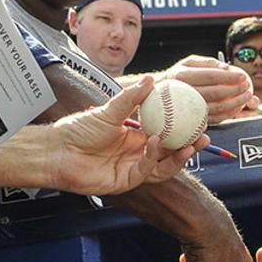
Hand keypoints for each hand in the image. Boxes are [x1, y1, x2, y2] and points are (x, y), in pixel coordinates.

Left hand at [45, 77, 197, 193]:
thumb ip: (131, 99)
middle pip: (171, 152)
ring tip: (191, 144)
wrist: (58, 151)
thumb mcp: (108, 111)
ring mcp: (133, 168)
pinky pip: (146, 171)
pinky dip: (153, 157)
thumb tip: (150, 80)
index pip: (166, 133)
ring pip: (164, 166)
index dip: (183, 129)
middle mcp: (137, 153)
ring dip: (179, 156)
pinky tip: (155, 142)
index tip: (197, 118)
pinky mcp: (126, 181)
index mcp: (135, 136)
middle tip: (204, 135)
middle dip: (189, 146)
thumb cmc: (77, 130)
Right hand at [161, 56, 253, 123]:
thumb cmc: (178, 77)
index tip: (242, 76)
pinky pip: (214, 119)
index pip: (211, 76)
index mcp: (183, 76)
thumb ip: (208, 63)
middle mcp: (185, 93)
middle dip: (236, 90)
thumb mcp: (189, 62)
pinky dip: (228, 114)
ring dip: (236, 104)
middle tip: (247, 87)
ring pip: (217, 108)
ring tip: (247, 97)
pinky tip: (237, 109)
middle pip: (216, 93)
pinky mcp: (193, 120)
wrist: (158, 95)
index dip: (229, 77)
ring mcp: (188, 109)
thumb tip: (226, 68)